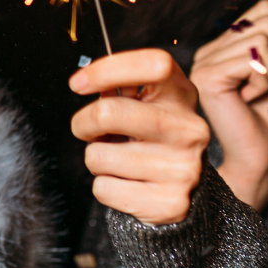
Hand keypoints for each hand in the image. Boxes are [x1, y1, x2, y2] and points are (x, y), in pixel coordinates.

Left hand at [69, 49, 212, 224]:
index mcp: (182, 96)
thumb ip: (121, 89)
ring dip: (96, 159)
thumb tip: (87, 80)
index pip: (154, 65)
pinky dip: (104, 186)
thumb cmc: (152, 139)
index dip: (108, 69)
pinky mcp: (170, 203)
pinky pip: (104, 188)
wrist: (183, 192)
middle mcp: (189, 129)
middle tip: (87, 130)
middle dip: (83, 122)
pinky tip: (126, 183)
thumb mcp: (146, 106)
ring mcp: (183, 168)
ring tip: (118, 160)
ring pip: (99, 156)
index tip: (78, 83)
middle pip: (109, 113)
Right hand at [189, 0, 267, 210]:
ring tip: (260, 94)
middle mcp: (210, 50)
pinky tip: (249, 99)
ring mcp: (204, 62)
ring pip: (264, 38)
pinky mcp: (206, 77)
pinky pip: (254, 58)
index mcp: (226, 46)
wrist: (266, 157)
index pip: (266, 9)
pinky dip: (265, 81)